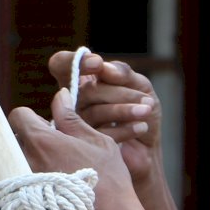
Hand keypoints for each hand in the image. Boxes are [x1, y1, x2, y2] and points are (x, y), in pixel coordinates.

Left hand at [9, 81, 148, 209]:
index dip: (30, 118)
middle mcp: (24, 162)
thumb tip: (60, 97)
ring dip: (32, 165)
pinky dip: (32, 189)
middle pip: (17, 142)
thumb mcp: (98, 143)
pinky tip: (55, 196)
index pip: (19, 116)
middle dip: (33, 142)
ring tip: (58, 176)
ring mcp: (21, 188)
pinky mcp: (23, 209)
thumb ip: (73, 120)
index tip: (45, 125)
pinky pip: (20, 191)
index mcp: (41, 141)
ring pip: (18, 166)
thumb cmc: (110, 183)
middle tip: (57, 151)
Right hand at [48, 50, 161, 187]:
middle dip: (119, 94)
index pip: (61, 64)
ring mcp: (73, 125)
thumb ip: (123, 73)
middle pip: (84, 91)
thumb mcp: (139, 85)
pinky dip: (124, 128)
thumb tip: (104, 68)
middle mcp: (71, 102)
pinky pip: (98, 134)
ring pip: (92, 113)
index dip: (74, 62)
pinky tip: (141, 127)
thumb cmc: (141, 111)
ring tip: (146, 112)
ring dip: (124, 111)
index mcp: (81, 81)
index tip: (97, 64)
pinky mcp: (83, 146)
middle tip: (147, 101)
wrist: (148, 147)